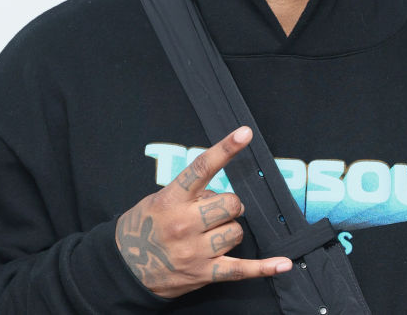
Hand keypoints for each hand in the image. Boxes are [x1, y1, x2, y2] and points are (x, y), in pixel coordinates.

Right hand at [114, 126, 292, 297]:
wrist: (123, 268)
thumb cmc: (143, 228)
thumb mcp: (158, 201)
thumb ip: (189, 195)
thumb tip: (219, 195)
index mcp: (172, 199)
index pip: (201, 168)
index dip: (225, 149)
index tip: (244, 134)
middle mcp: (184, 223)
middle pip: (231, 203)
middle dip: (229, 205)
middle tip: (215, 212)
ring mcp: (195, 250)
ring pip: (236, 231)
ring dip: (230, 231)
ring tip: (210, 236)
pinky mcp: (203, 273)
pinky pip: (241, 270)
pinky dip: (264, 268)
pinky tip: (282, 264)